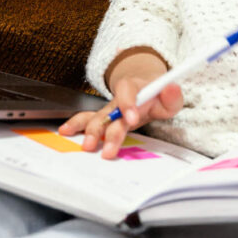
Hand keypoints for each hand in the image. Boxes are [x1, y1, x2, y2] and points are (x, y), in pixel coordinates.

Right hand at [59, 51, 182, 158]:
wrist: (144, 87)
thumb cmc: (156, 95)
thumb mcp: (169, 95)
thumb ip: (171, 94)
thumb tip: (171, 87)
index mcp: (133, 88)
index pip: (128, 92)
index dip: (128, 105)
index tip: (131, 120)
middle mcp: (117, 99)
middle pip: (109, 112)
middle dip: (107, 131)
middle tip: (107, 150)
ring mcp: (109, 109)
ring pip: (96, 117)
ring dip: (91, 131)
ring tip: (87, 145)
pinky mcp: (104, 118)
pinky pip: (87, 119)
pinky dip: (76, 124)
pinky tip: (66, 130)